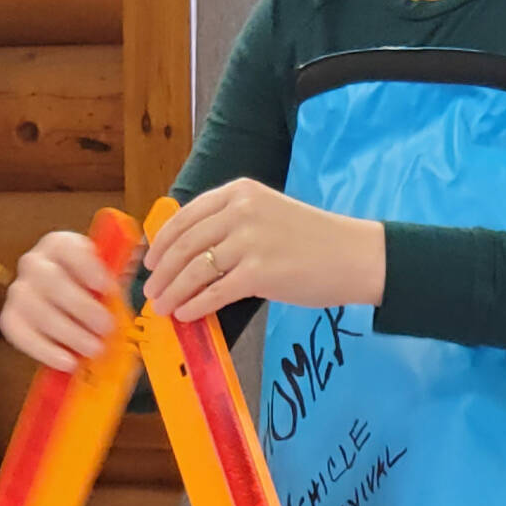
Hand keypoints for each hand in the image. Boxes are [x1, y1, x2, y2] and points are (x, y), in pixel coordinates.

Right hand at [0, 229, 124, 370]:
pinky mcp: (11, 318)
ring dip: (67, 332)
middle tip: (106, 327)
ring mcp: (19, 290)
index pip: (67, 247)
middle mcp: (34, 263)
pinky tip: (67, 362)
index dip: (86, 266)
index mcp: (59, 245)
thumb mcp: (108, 275)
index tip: (106, 287)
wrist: (72, 305)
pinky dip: (44, 350)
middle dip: (80, 306)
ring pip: (34, 309)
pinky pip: (19, 334)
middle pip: (49, 280)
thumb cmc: (92, 288)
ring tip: (93, 349)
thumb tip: (138, 271)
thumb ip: (118, 275)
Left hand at [143, 179, 385, 323]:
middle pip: (185, 244)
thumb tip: (189, 253)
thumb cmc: (314, 239)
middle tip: (151, 290)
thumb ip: (231, 224)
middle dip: (162, 271)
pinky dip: (195, 305)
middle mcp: (241, 212)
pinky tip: (186, 313)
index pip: (186, 216)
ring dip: (173, 291)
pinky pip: (214, 292)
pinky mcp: (259, 273)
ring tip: (163, 306)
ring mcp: (250, 242)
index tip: (151, 260)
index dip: (162, 242)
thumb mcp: (268, 213)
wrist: (355, 256)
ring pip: (194, 270)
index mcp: (240, 192)